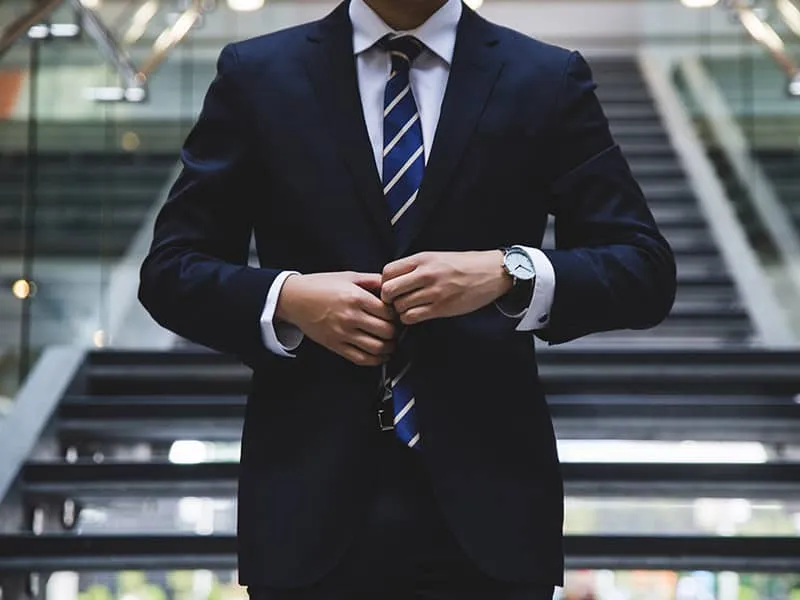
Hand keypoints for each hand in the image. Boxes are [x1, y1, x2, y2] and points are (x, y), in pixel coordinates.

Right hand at [276, 272, 396, 365]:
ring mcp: (342, 333)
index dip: (397, 314)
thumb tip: (392, 286)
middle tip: (396, 329)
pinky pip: (361, 358)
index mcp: (356, 298)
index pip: (388, 312)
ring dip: (389, 347)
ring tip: (390, 342)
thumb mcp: (349, 276)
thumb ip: (372, 280)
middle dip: (395, 331)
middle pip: (386, 331)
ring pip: (377, 348)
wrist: (294, 299)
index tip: (397, 314)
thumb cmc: (320, 285)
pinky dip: (375, 360)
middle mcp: (350, 317)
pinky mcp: (335, 345)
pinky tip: (380, 355)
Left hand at [381, 251, 512, 324]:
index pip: (387, 272)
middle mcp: (425, 274)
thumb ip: (415, 267)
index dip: (384, 282)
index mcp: (422, 259)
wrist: (491, 272)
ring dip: (400, 310)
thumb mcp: (436, 257)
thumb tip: (392, 280)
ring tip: (409, 308)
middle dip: (388, 299)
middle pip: (388, 290)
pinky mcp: (441, 308)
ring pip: (399, 306)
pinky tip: (417, 314)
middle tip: (396, 301)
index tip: (392, 287)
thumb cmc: (464, 265)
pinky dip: (410, 318)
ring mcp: (433, 292)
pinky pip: (412, 317)